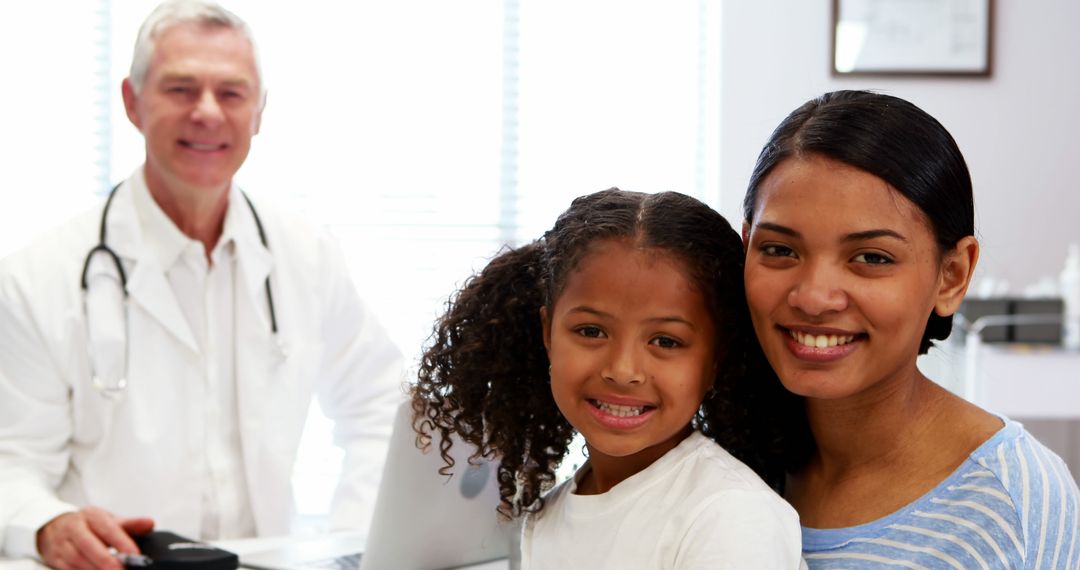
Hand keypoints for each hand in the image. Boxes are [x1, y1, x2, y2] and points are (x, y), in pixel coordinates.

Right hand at [36, 507, 153, 569]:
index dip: (121, 542)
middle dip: (106, 561)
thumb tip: (150, 523)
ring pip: (75, 560)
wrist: (54, 526)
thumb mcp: (108, 520)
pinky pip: (67, 569)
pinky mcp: (54, 559)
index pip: (108, 528)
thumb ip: (130, 524)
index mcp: (91, 515)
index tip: (135, 555)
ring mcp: (61, 544)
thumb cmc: (88, 525)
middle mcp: (73, 528)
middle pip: (88, 545)